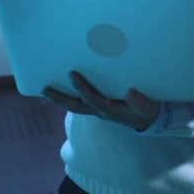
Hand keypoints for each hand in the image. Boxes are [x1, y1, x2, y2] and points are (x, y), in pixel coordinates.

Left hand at [42, 71, 159, 131]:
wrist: (146, 119)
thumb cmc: (146, 110)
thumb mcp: (149, 108)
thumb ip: (142, 103)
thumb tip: (131, 93)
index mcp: (111, 110)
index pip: (93, 100)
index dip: (82, 89)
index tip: (72, 74)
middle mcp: (100, 111)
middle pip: (76, 106)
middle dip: (60, 99)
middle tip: (44, 90)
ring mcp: (96, 109)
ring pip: (74, 105)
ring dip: (59, 99)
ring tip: (43, 92)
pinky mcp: (96, 105)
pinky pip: (78, 101)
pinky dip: (66, 97)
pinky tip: (55, 91)